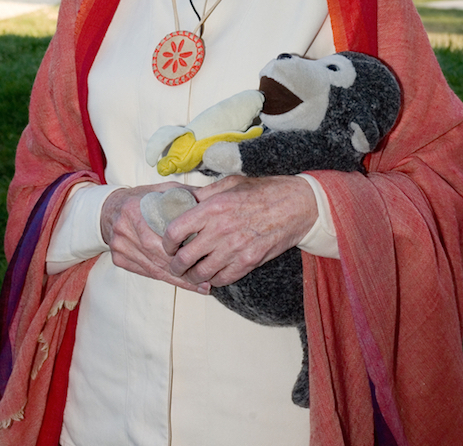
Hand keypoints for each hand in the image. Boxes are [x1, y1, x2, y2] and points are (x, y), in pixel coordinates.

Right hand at [100, 184, 203, 291]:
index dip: (183, 249)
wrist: (111, 208)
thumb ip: (185, 195)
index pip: (160, 235)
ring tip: (199, 286)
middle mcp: (124, 228)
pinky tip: (181, 283)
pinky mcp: (118, 258)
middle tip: (205, 280)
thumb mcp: (163, 190)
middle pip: (157, 255)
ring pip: (153, 268)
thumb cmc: (143, 199)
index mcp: (135, 208)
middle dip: (183, 270)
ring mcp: (119, 245)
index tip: (204, 257)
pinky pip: (146, 272)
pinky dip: (165, 278)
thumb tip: (213, 197)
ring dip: (177, 279)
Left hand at [161, 175, 316, 287]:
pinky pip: (222, 279)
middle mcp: (220, 230)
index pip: (175, 231)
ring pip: (201, 273)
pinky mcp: (248, 262)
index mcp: (212, 207)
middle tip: (175, 264)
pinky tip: (212, 275)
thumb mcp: (230, 183)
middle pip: (184, 258)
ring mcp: (235, 248)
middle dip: (175, 264)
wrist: (296, 205)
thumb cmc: (262, 191)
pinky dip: (213, 280)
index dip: (167, 241)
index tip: (168, 244)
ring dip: (192, 276)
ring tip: (191, 272)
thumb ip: (204, 194)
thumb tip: (182, 202)